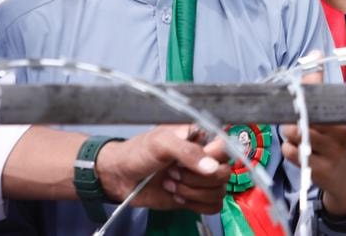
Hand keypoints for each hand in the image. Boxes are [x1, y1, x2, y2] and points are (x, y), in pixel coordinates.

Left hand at [96, 125, 230, 214]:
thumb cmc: (138, 152)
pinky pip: (213, 206)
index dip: (212, 158)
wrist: (120, 177)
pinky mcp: (194, 198)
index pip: (225, 148)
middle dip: (197, 178)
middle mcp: (204, 159)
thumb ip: (188, 152)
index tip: (190, 161)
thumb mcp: (161, 143)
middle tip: (174, 173)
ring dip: (193, 192)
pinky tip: (177, 196)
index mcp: (199, 139)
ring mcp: (199, 179)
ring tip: (170, 184)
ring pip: (219, 191)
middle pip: (224, 173)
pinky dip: (196, 205)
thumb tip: (212, 168)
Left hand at [281, 73, 345, 215]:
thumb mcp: (344, 117)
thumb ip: (326, 90)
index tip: (308, 66)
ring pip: (294, 132)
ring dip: (289, 132)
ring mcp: (331, 153)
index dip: (312, 80)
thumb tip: (314, 53)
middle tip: (295, 117)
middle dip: (293, 113)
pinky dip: (289, 149)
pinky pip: (290, 152)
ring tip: (299, 135)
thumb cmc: (343, 141)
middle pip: (304, 113)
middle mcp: (342, 133)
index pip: (327, 93)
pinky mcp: (319, 170)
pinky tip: (301, 151)